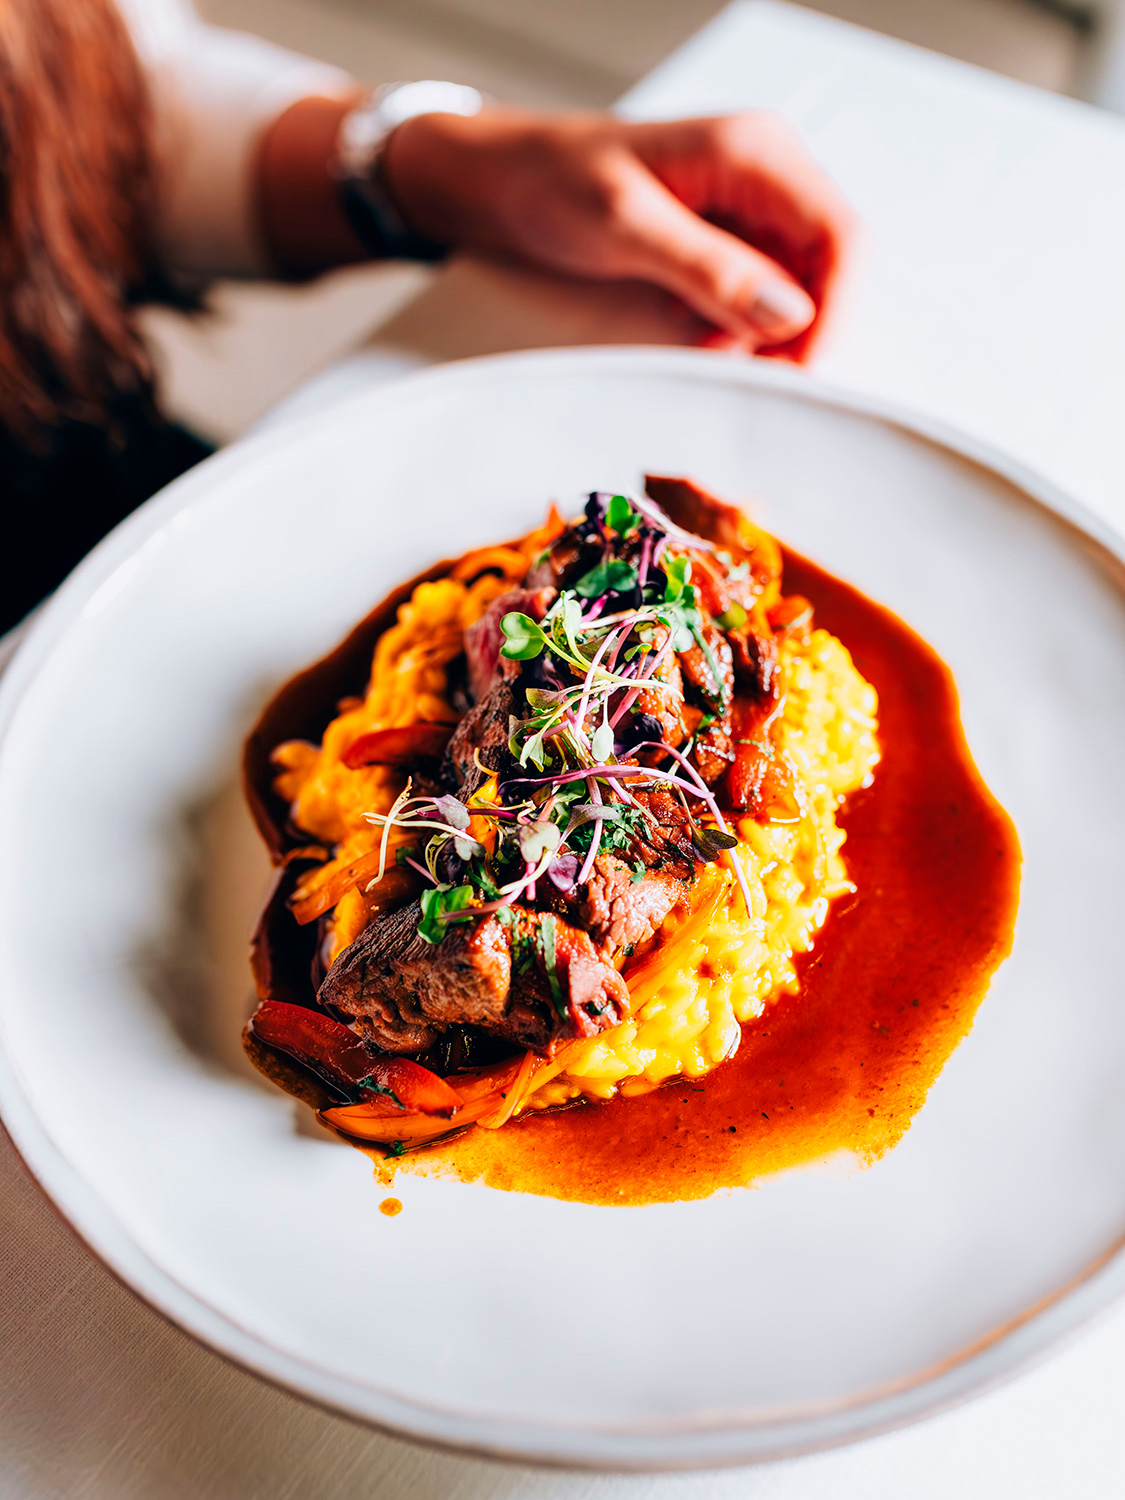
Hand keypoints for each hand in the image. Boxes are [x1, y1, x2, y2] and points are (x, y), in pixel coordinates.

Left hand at [383, 109, 853, 359]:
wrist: (497, 182)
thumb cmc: (549, 181)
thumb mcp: (626, 226)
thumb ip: (710, 269)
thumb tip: (789, 314)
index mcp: (754, 152)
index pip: (839, 236)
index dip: (835, 311)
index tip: (804, 369)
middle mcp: (763, 176)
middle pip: (824, 270)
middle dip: (794, 332)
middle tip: (749, 377)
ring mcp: (746, 211)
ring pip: (793, 292)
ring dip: (758, 337)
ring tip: (701, 349)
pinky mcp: (723, 243)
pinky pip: (754, 299)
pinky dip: (731, 331)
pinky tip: (690, 335)